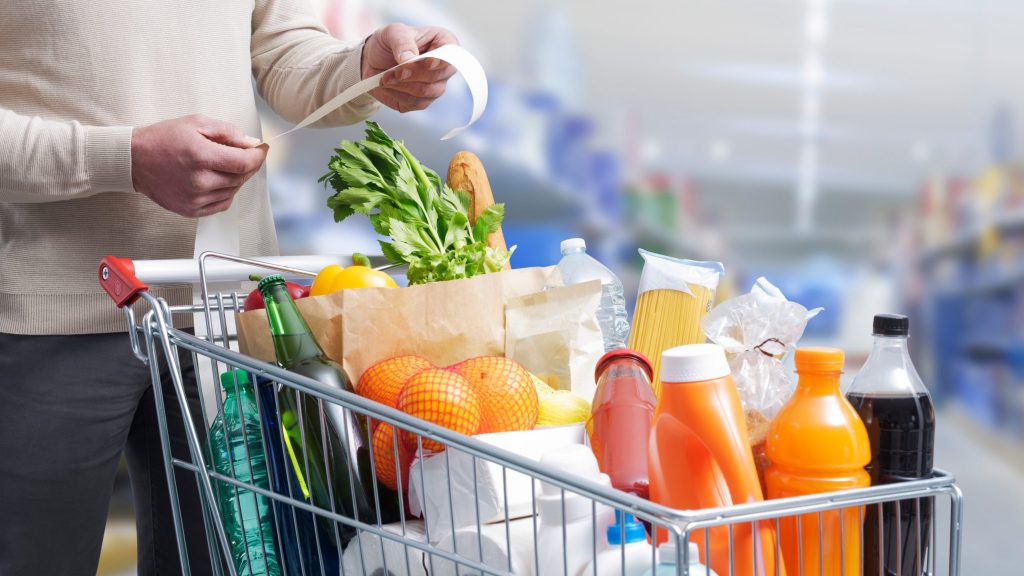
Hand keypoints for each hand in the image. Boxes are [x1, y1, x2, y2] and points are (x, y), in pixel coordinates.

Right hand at [131, 115, 267, 216]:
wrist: (134, 161)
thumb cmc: (163, 139)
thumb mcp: (196, 123)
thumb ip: (228, 132)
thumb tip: (252, 143)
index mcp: (201, 156)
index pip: (244, 162)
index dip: (258, 156)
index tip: (262, 149)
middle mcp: (199, 181)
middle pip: (241, 177)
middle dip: (248, 164)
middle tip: (243, 153)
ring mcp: (195, 199)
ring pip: (234, 190)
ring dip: (236, 177)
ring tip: (222, 164)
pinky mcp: (191, 210)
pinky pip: (223, 203)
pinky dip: (226, 191)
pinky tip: (216, 179)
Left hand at [362, 23, 457, 112]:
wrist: (373, 60)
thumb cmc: (388, 42)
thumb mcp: (392, 32)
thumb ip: (402, 42)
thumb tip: (408, 58)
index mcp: (443, 42)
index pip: (452, 53)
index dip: (443, 60)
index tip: (429, 63)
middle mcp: (443, 67)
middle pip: (438, 76)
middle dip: (414, 74)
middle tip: (396, 71)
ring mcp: (435, 86)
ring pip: (426, 92)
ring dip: (403, 86)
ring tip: (386, 78)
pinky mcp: (422, 101)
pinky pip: (415, 103)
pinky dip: (398, 95)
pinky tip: (387, 85)